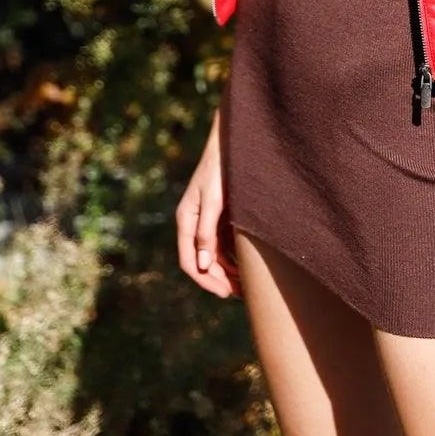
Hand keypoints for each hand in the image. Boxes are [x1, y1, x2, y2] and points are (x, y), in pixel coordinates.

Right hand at [175, 108, 240, 299]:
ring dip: (227, 271)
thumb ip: (206, 231)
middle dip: (219, 279)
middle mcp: (193, 223)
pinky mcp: (220, 215)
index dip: (206, 280)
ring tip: (247, 285)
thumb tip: (203, 263)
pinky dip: (233, 256)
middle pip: (202, 261)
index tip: (225, 293)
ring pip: (214, 254)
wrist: (234, 141)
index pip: (189, 261)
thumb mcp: (213, 200)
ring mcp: (207, 220)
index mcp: (186, 220)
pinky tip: (248, 265)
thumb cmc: (221, 168)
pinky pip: (224, 243)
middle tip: (241, 294)